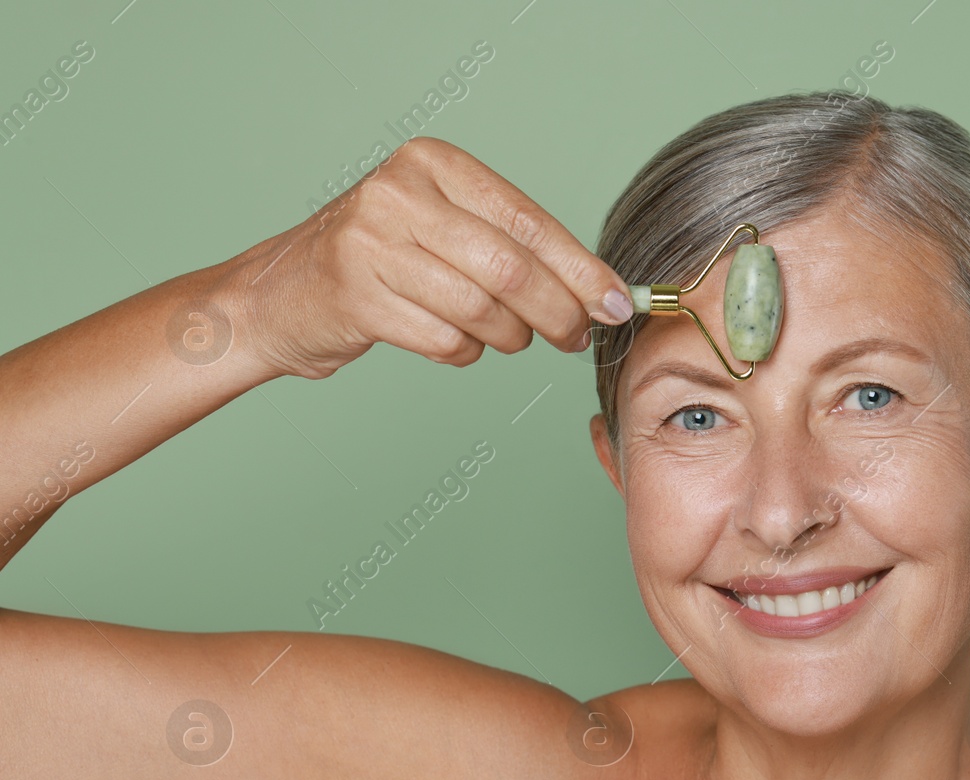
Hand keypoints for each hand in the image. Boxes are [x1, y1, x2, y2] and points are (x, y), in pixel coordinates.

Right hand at [220, 137, 633, 379]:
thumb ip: (515, 246)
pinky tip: (454, 341)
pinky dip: (466, 351)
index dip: (581, 269)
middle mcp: (399, 194)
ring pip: (482, 310)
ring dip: (511, 337)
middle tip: (577, 337)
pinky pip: (447, 340)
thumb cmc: (382, 261)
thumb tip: (601, 291)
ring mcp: (371, 244)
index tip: (617, 304)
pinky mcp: (356, 297)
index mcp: (432, 164)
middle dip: (558, 313)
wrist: (279, 294)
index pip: (528, 221)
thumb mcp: (443, 226)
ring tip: (509, 337)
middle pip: (510, 269)